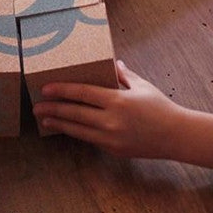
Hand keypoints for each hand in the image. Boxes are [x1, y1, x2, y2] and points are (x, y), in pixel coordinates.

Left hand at [33, 60, 183, 157]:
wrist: (176, 136)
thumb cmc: (160, 107)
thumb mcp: (142, 86)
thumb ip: (124, 75)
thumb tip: (113, 63)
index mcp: (118, 100)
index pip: (83, 93)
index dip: (62, 90)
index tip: (46, 89)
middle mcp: (111, 120)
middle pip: (75, 113)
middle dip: (53, 109)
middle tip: (36, 107)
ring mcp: (111, 138)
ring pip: (78, 130)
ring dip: (59, 124)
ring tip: (45, 120)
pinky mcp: (113, 149)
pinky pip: (90, 139)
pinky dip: (76, 133)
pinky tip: (67, 128)